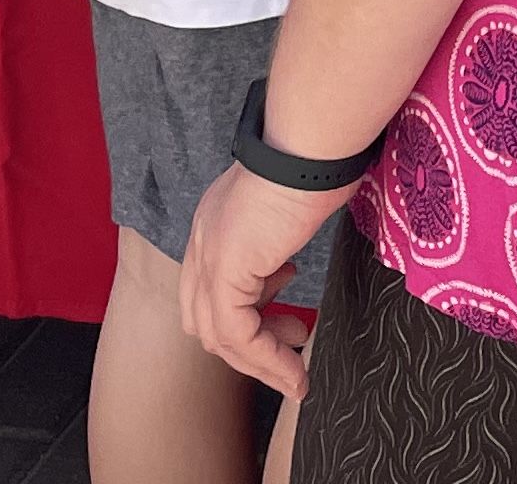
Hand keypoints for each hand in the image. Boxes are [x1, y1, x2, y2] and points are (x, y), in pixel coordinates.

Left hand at [181, 165, 354, 394]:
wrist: (310, 146)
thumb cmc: (314, 162)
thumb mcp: (288, 204)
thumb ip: (277, 235)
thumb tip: (290, 260)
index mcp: (213, 223)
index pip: (209, 289)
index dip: (245, 313)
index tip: (286, 318)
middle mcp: (202, 241)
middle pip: (206, 319)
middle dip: (250, 345)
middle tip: (292, 343)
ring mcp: (209, 257)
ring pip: (218, 337)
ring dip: (260, 363)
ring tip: (296, 371)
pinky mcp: (225, 273)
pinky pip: (238, 336)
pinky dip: (267, 360)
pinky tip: (296, 368)